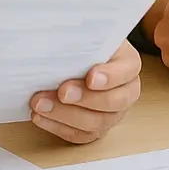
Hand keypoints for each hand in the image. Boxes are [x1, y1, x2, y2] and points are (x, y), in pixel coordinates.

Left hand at [27, 41, 141, 143]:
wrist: (76, 57)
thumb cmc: (83, 44)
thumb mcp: (86, 34)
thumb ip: (80, 37)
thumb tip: (58, 34)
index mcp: (128, 63)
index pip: (127, 71)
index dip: (111, 76)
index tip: (91, 77)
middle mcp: (125, 91)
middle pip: (114, 102)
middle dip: (85, 99)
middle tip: (62, 92)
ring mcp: (112, 113)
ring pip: (96, 123)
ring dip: (65, 115)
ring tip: (41, 104)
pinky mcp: (95, 128)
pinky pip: (80, 135)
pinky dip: (58, 127)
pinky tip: (40, 116)